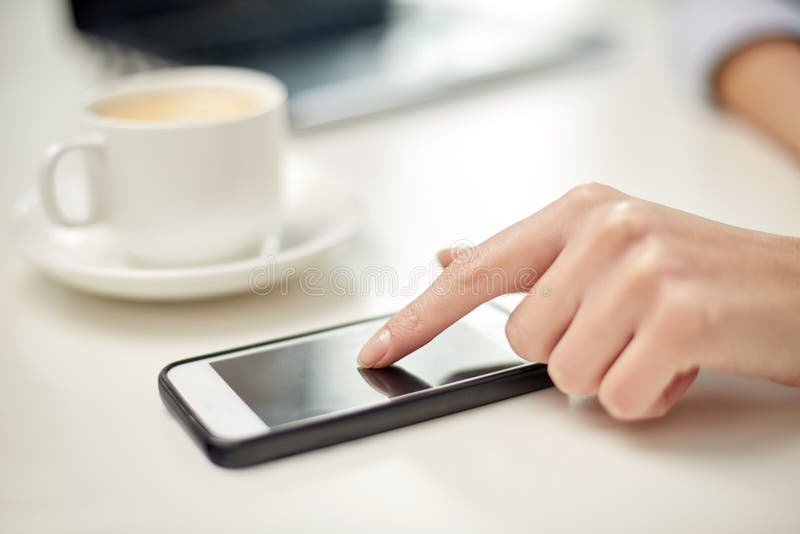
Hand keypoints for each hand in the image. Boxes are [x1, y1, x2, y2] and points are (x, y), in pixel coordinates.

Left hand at [357, 183, 799, 419]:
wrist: (799, 287)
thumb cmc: (700, 273)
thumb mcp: (607, 248)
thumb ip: (525, 258)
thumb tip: (450, 254)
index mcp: (578, 211)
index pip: (475, 273)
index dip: (417, 319)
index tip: (377, 350)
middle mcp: (604, 228)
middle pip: (522, 340)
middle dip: (572, 351)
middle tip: (626, 328)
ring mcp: (640, 268)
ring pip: (564, 375)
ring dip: (612, 375)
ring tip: (655, 342)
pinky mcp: (677, 315)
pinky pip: (617, 399)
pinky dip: (649, 397)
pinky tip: (681, 363)